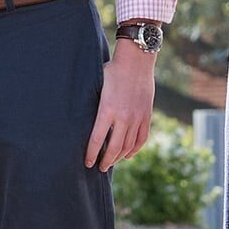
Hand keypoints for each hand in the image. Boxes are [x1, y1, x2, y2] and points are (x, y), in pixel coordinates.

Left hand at [86, 42, 156, 171]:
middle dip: (105, 161)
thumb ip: (94, 105)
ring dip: (119, 157)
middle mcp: (123, 117)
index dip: (91, 154)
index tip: (87, 163)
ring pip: (128, 146)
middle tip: (99, 168)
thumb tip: (82, 119)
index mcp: (107, 110)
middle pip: (114, 148)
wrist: (136, 61)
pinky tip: (127, 154)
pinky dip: (134, 150)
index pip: (97, 140)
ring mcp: (137, 117)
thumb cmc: (112, 71)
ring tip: (111, 162)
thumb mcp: (98, 86)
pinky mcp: (146, 116)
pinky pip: (141, 139)